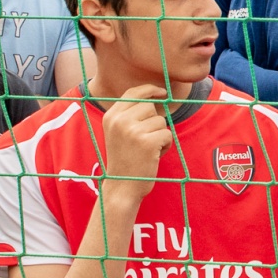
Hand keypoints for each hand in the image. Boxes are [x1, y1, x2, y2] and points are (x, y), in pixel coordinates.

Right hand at [100, 84, 174, 201]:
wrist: (121, 187)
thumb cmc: (125, 160)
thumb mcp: (119, 133)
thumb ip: (130, 114)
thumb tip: (156, 97)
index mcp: (111, 117)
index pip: (133, 92)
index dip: (150, 89)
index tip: (162, 92)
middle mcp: (119, 121)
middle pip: (150, 106)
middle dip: (154, 121)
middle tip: (145, 140)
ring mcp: (133, 131)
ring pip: (161, 121)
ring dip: (160, 135)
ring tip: (147, 150)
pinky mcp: (147, 142)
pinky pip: (167, 134)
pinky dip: (165, 145)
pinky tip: (153, 156)